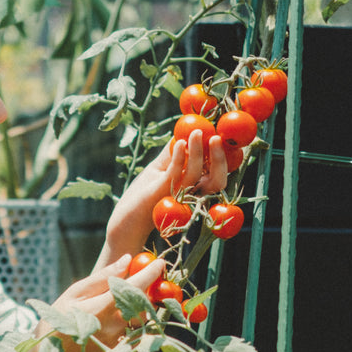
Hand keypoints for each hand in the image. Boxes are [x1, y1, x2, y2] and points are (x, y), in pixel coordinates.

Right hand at [37, 252, 165, 351]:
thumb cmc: (57, 320)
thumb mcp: (74, 294)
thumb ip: (102, 277)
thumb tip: (127, 260)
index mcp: (101, 308)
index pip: (134, 286)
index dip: (149, 273)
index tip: (159, 262)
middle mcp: (113, 326)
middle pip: (143, 303)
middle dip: (147, 290)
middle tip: (143, 280)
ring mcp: (118, 341)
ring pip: (141, 318)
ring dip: (140, 306)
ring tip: (124, 301)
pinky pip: (134, 332)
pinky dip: (132, 321)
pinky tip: (118, 319)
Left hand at [96, 131, 227, 268]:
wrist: (126, 219)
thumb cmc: (143, 194)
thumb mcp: (159, 169)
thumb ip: (172, 153)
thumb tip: (182, 132)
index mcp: (196, 188)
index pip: (218, 173)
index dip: (224, 156)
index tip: (220, 136)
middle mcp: (192, 194)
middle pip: (217, 178)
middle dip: (220, 157)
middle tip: (215, 137)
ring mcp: (178, 194)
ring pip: (197, 174)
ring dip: (198, 151)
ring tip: (196, 133)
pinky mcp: (162, 192)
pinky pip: (175, 173)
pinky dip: (179, 156)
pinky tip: (179, 142)